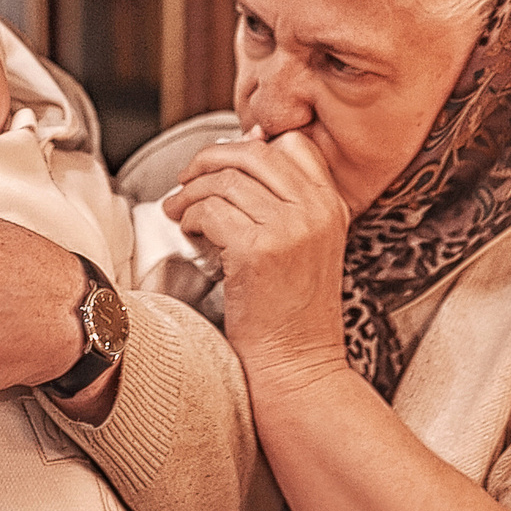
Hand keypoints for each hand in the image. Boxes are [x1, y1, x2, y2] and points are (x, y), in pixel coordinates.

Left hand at [164, 130, 348, 381]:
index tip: (221, 165)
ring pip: (225, 180)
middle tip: (186, 179)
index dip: (249, 146)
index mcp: (332, 205)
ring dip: (191, 192)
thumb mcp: (305, 247)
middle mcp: (315, 210)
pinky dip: (191, 217)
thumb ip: (284, 205)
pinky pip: (210, 211)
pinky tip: (188, 232)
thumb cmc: (292, 314)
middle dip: (209, 159)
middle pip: (253, 153)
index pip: (292, 144)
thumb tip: (244, 153)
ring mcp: (289, 228)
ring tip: (178, 210)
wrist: (298, 366)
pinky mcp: (258, 250)